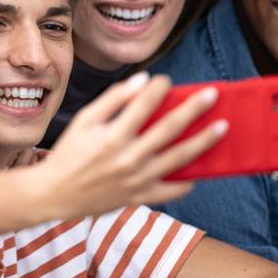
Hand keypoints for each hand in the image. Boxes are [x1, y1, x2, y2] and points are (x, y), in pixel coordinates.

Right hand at [25, 72, 227, 221]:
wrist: (56, 193)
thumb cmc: (69, 152)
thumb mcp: (84, 120)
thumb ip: (113, 99)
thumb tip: (141, 80)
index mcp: (113, 135)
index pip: (144, 104)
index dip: (159, 88)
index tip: (167, 80)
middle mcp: (128, 157)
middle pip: (169, 129)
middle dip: (194, 109)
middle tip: (213, 94)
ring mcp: (137, 180)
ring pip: (179, 159)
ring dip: (204, 142)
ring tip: (222, 127)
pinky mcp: (139, 197)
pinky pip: (171, 190)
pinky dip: (187, 181)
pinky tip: (200, 169)